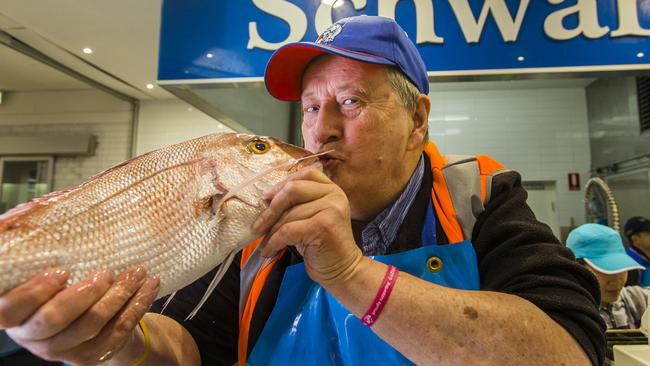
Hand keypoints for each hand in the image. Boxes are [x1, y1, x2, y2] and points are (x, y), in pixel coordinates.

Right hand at [0, 267, 159, 364]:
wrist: (85, 323)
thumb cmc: (62, 286)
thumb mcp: (44, 274)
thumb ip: (40, 255)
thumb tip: (41, 214)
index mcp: (15, 315)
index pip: (10, 309)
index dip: (34, 292)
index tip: (61, 271)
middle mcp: (35, 337)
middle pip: (54, 319)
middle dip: (83, 293)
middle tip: (105, 273)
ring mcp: (65, 349)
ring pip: (92, 324)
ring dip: (119, 295)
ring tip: (137, 271)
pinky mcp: (93, 354)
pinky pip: (118, 330)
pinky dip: (137, 306)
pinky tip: (149, 286)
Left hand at [253, 167, 362, 285]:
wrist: (342, 269)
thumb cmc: (321, 244)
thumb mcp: (310, 217)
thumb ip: (297, 203)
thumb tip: (266, 198)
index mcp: (331, 188)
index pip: (304, 174)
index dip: (282, 184)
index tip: (267, 199)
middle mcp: (334, 195)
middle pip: (293, 190)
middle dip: (271, 209)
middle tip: (258, 225)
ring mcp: (331, 209)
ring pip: (289, 214)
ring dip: (271, 232)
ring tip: (265, 244)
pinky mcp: (324, 226)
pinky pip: (288, 230)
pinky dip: (274, 242)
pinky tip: (269, 250)